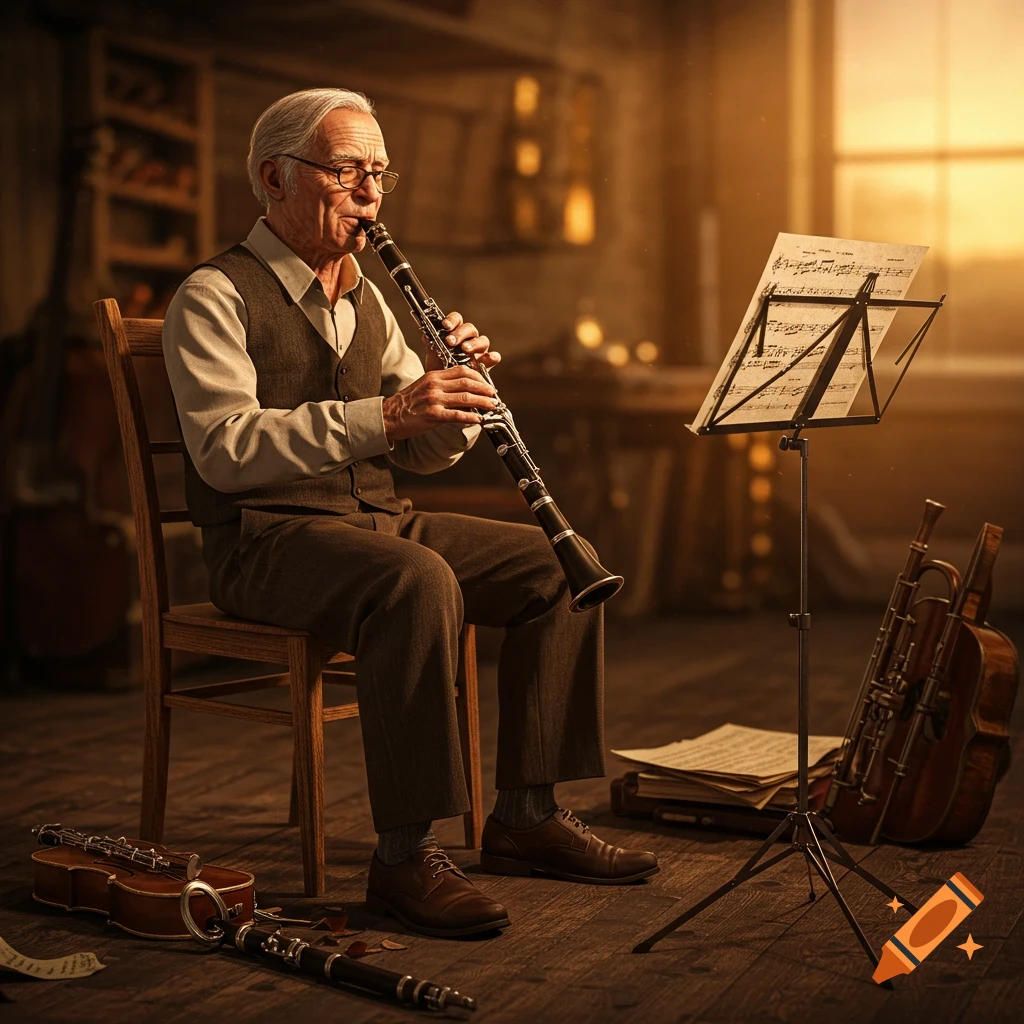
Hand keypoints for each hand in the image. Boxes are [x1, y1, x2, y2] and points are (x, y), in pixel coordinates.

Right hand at [382, 365, 497, 441]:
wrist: (388, 416)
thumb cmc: (407, 403)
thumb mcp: (425, 387)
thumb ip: (443, 386)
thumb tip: (464, 392)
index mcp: (434, 376)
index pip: (462, 371)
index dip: (479, 377)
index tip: (487, 385)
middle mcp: (435, 385)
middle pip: (467, 383)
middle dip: (485, 389)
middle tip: (494, 395)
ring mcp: (434, 399)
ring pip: (465, 398)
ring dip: (483, 403)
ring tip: (492, 406)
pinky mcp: (432, 415)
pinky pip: (456, 415)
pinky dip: (470, 417)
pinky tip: (479, 419)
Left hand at [423, 310, 500, 372]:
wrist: (445, 389)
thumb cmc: (440, 369)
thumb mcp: (433, 358)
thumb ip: (432, 347)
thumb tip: (425, 337)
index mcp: (456, 333)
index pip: (457, 320)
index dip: (452, 320)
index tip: (445, 325)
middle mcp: (469, 339)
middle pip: (469, 329)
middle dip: (460, 334)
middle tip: (450, 342)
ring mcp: (480, 350)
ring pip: (482, 340)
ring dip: (474, 343)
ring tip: (465, 349)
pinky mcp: (487, 363)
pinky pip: (494, 357)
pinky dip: (492, 357)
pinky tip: (486, 359)